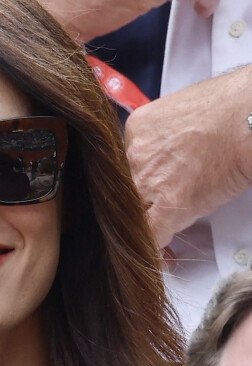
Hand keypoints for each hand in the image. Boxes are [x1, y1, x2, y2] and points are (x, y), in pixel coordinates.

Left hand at [125, 66, 251, 247]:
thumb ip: (163, 137)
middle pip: (126, 190)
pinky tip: (166, 256)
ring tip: (161, 243)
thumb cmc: (230, 109)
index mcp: (136, 129)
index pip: (126, 165)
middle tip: (152, 220)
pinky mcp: (169, 203)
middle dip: (140, 208)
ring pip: (134, 214)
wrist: (250, 118)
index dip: (137, 184)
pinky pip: (151, 233)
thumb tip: (170, 155)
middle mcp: (135, 153)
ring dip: (146, 230)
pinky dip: (157, 247)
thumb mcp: (179, 113)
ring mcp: (148, 179)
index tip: (145, 196)